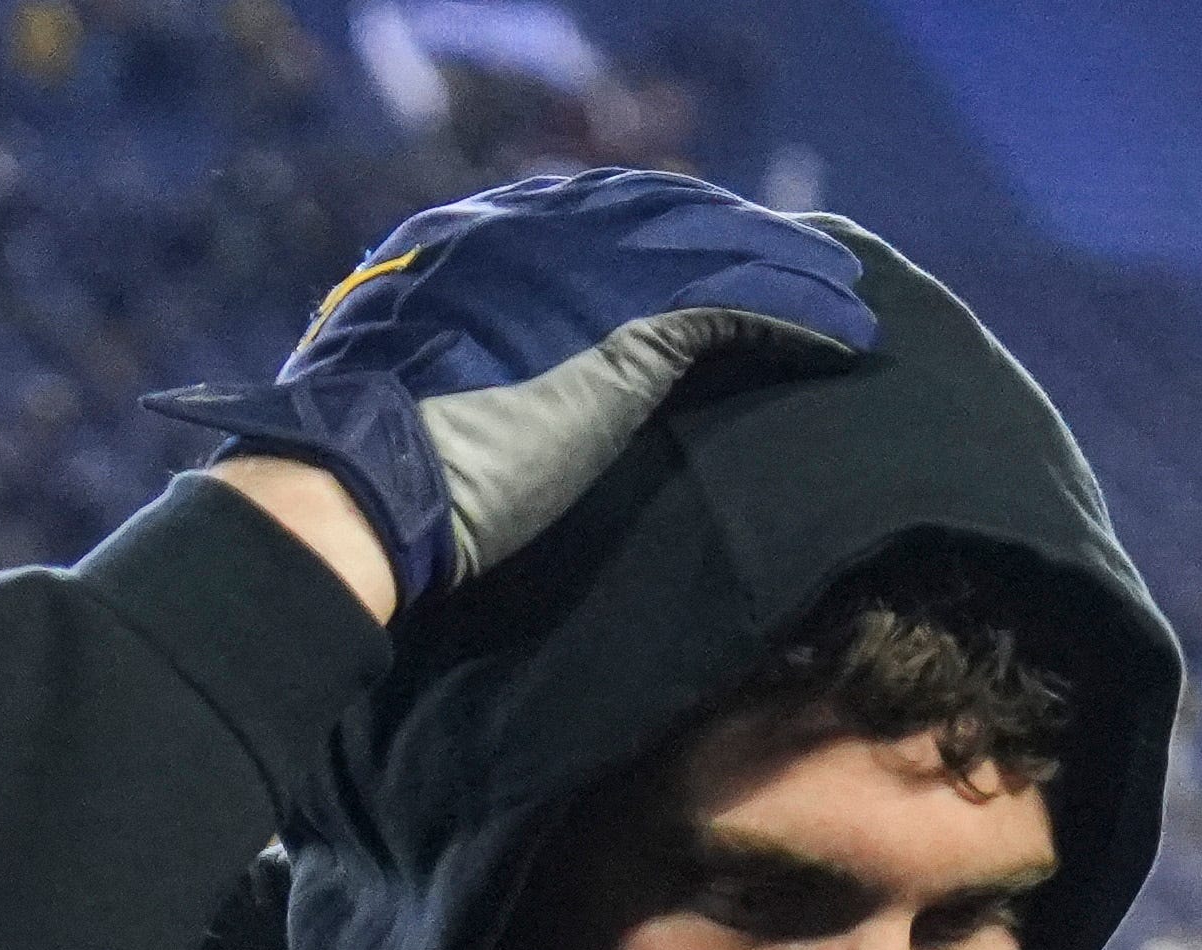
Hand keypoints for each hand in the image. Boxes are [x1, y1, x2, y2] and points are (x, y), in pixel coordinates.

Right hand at [146, 170, 878, 617]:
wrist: (348, 485)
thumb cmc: (358, 475)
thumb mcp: (405, 391)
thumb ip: (452, 364)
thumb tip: (470, 395)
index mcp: (465, 241)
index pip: (587, 215)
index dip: (663, 235)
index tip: (710, 260)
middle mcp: (521, 229)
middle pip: (663, 212)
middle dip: (741, 236)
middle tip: (807, 264)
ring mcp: (574, 267)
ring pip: (715, 244)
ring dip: (794, 271)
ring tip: (853, 302)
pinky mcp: (626, 321)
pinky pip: (739, 300)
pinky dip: (799, 315)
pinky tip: (845, 339)